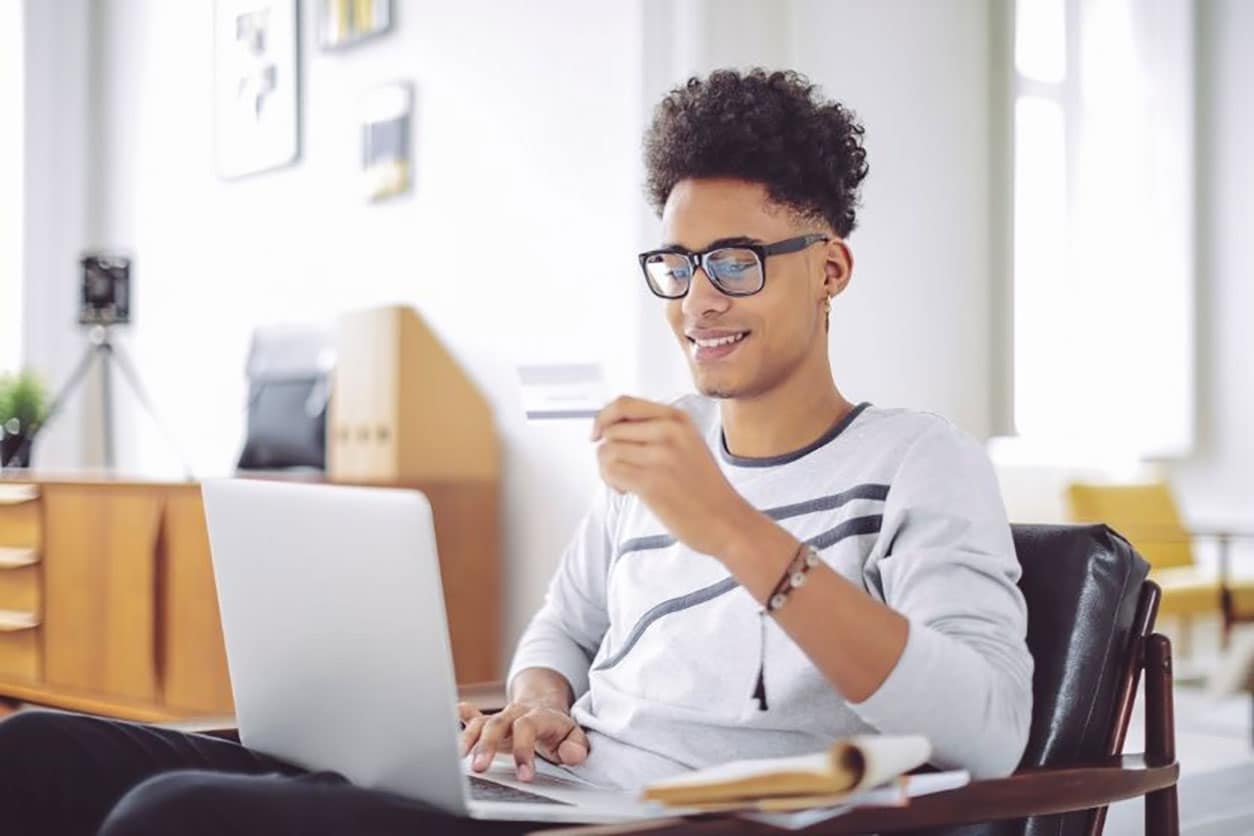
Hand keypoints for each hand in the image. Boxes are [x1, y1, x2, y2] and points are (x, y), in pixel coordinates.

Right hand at [457, 701, 589, 781]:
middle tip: (480, 768)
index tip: (525, 776)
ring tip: (458, 757)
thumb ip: (576, 746)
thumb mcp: (575, 736)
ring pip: (480, 722)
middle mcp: (515, 713)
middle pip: (498, 723)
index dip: (524, 750)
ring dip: (467, 738)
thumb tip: (570, 753)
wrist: (546, 707)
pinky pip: (471, 716)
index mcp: (538, 716)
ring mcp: (500, 716)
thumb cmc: (558, 730)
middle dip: (487, 745)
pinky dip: (460, 717)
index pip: (527, 727)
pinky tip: (450, 718)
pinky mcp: (488, 721)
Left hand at [592, 396, 758, 557]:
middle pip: (611, 429)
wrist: (727, 521)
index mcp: (677, 419)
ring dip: (608, 468)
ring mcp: (660, 455)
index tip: (597, 433)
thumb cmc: (705, 489)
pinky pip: (610, 470)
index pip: (624, 404)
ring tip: (626, 482)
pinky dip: (611, 481)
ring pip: (607, 450)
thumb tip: (608, 427)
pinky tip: (626, 491)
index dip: (603, 417)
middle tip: (622, 470)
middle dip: (608, 450)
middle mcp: (669, 432)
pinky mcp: (651, 481)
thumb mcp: (688, 444)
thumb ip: (655, 431)